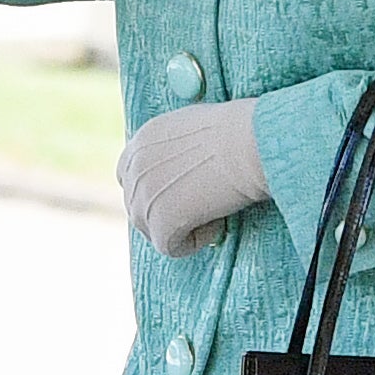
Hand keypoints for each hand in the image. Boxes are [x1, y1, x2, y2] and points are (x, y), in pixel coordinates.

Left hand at [117, 97, 269, 257]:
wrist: (247, 143)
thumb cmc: (237, 131)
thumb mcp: (194, 127)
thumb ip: (175, 147)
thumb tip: (184, 168)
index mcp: (142, 139)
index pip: (128, 175)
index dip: (152, 190)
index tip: (181, 194)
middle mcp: (135, 167)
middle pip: (137, 206)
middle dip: (166, 213)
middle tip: (203, 207)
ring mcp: (143, 196)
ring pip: (151, 229)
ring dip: (180, 227)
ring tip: (212, 211)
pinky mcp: (160, 223)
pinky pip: (170, 247)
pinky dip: (194, 242)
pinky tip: (215, 221)